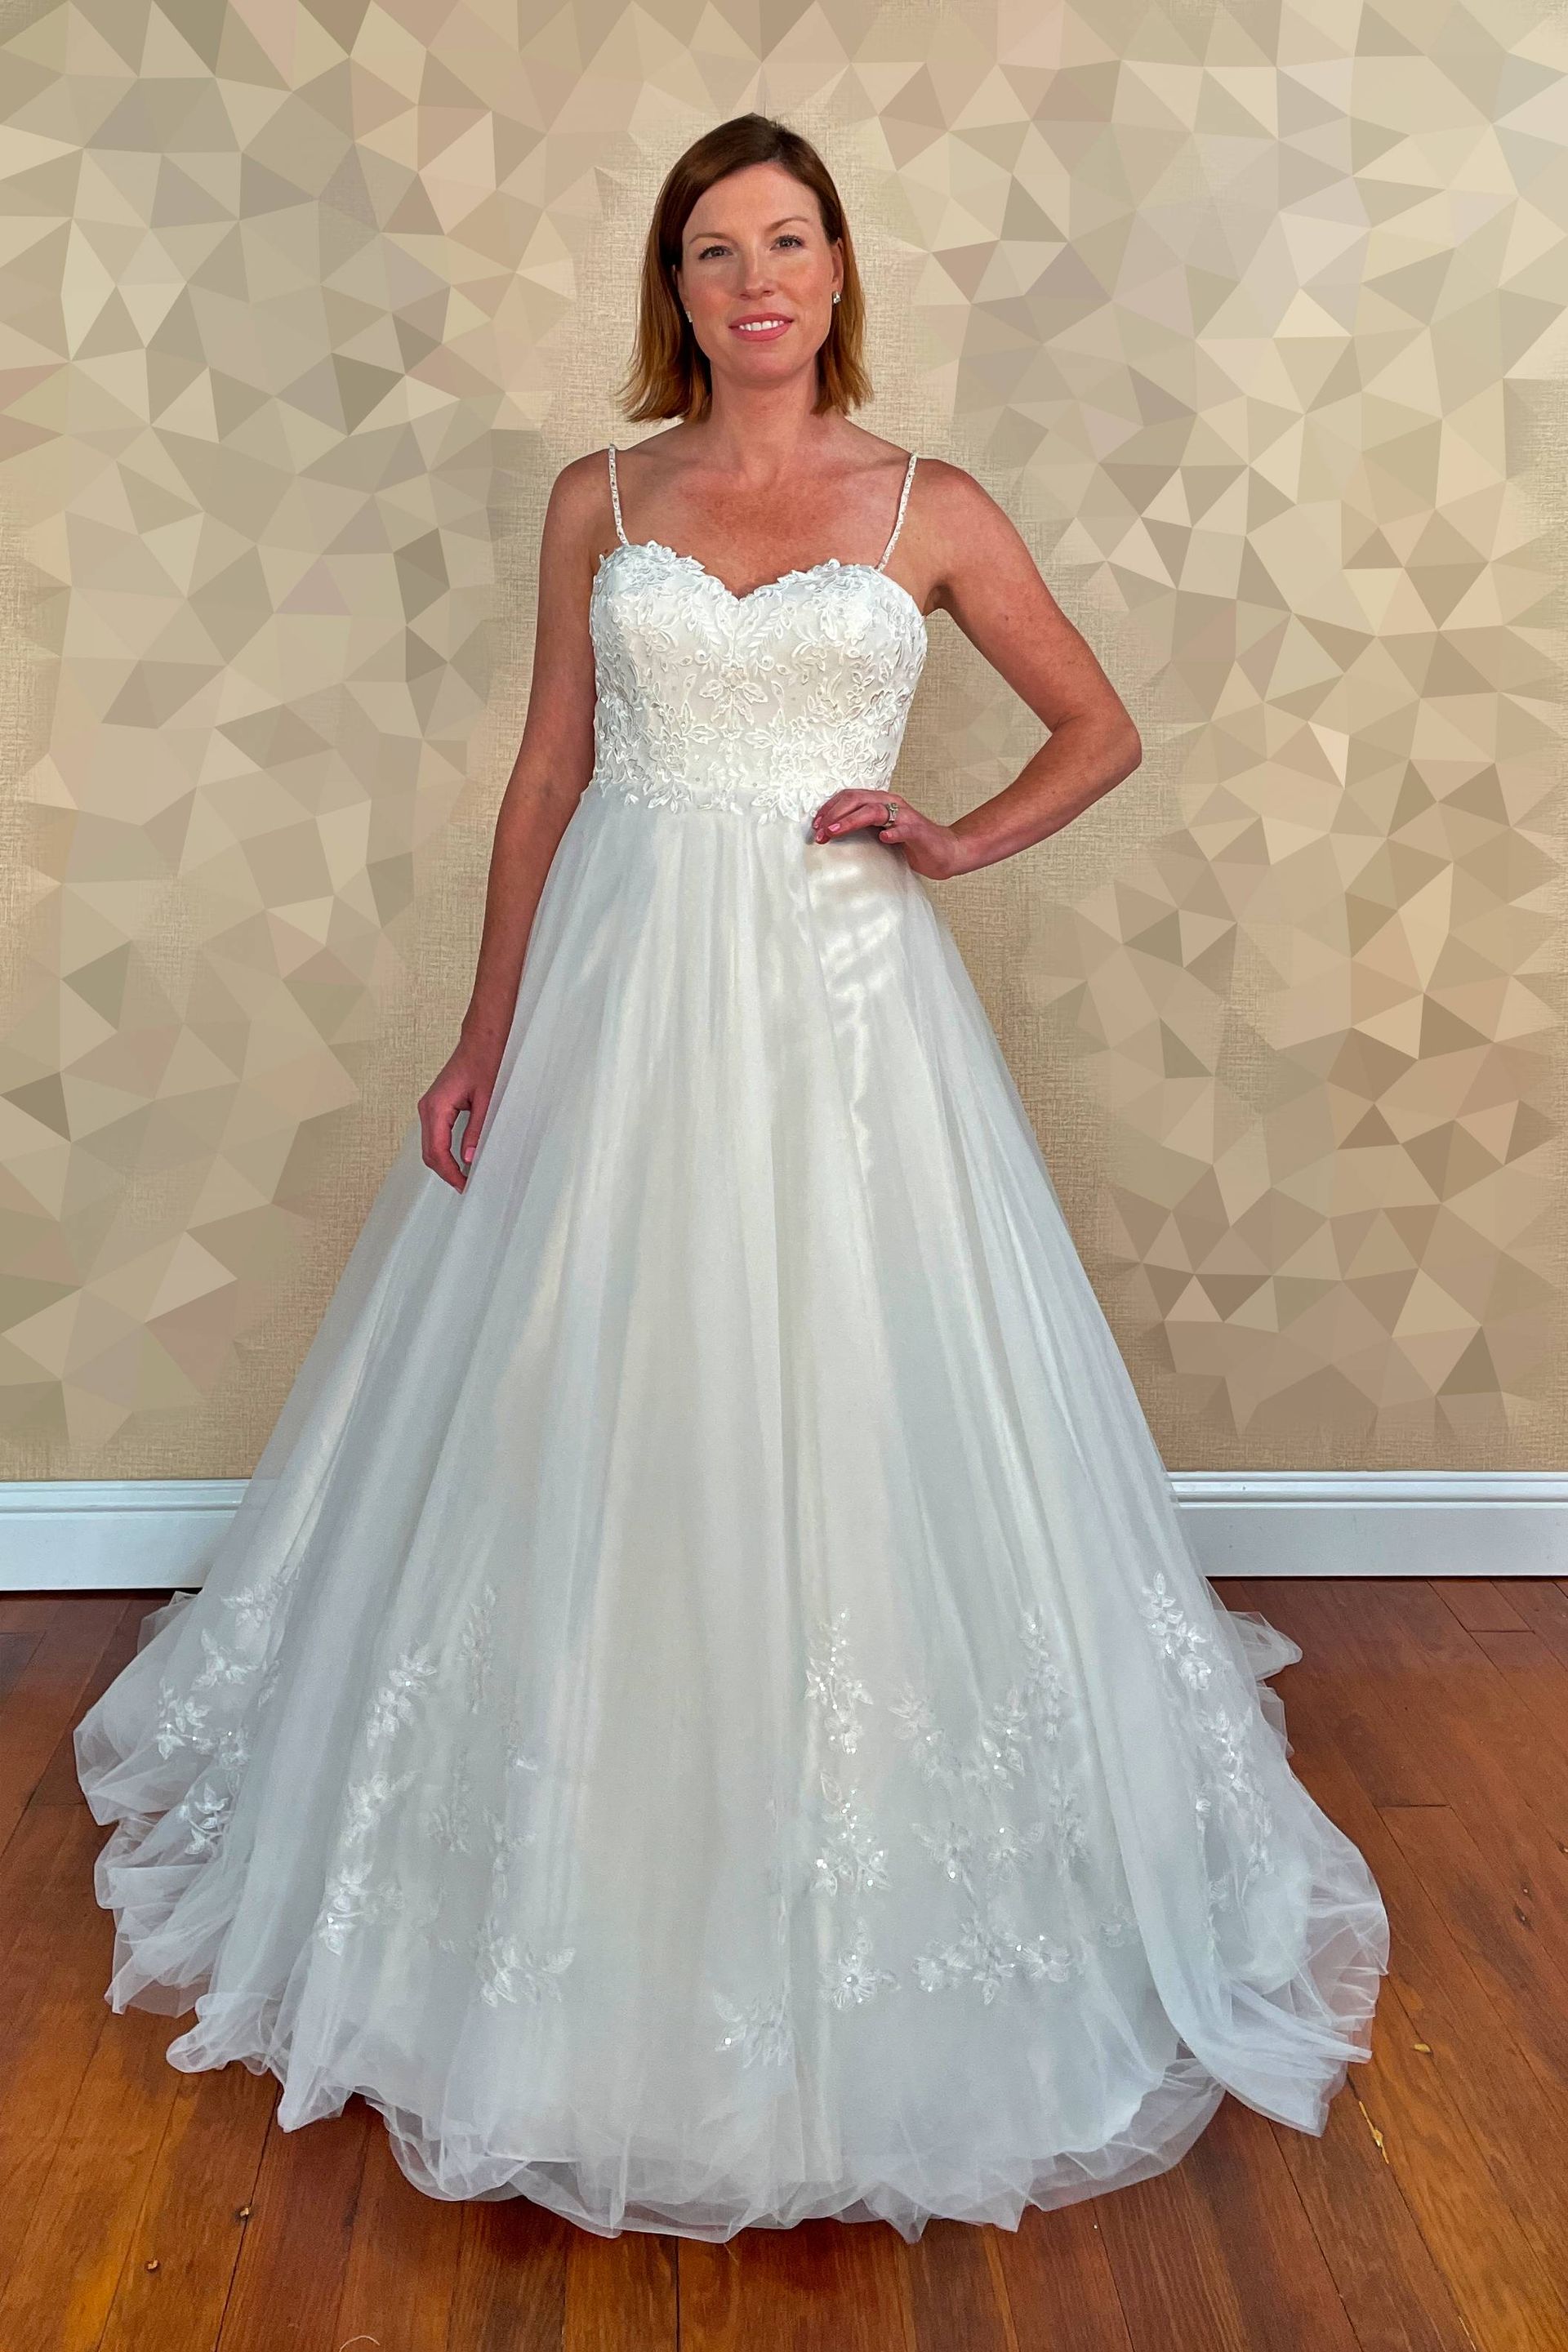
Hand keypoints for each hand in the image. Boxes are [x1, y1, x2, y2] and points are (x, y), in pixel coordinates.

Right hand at [418, 1040, 501, 1191]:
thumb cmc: (485, 1063)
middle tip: (465, 1185)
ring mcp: (428, 1107)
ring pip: (429, 1145)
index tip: (464, 1185)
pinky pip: (433, 1135)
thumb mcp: (486, 1101)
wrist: (482, 1042)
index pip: (437, 1151)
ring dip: (443, 1163)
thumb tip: (469, 1158)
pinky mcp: (434, 1106)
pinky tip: (457, 1160)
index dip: (450, 1172)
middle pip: (429, 1152)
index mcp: (436, 1107)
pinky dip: (442, 1151)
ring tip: (463, 1177)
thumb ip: (476, 1131)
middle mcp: (427, 1108)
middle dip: (445, 1172)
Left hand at [810, 791, 970, 879]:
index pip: (849, 797)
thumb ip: (861, 828)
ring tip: (834, 832)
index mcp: (880, 802)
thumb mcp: (880, 833)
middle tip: (819, 832)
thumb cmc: (910, 844)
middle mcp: (891, 803)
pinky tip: (883, 838)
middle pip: (857, 799)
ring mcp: (906, 816)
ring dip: (851, 821)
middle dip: (834, 815)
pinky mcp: (919, 831)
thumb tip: (831, 833)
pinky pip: (905, 828)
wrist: (944, 852)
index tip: (815, 824)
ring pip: (874, 810)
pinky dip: (893, 832)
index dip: (830, 808)